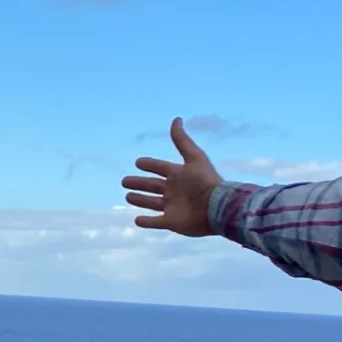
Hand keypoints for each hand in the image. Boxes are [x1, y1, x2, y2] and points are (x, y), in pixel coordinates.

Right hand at [121, 119, 221, 235]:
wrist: (217, 208)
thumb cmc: (206, 182)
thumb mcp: (194, 157)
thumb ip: (182, 140)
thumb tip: (177, 118)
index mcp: (178, 175)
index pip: (160, 167)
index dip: (150, 164)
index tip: (138, 162)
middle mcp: (174, 191)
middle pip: (152, 185)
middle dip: (139, 183)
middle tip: (124, 181)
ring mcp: (172, 207)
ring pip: (152, 203)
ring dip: (140, 200)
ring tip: (128, 197)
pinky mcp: (172, 222)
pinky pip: (156, 222)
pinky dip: (146, 222)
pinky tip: (136, 220)